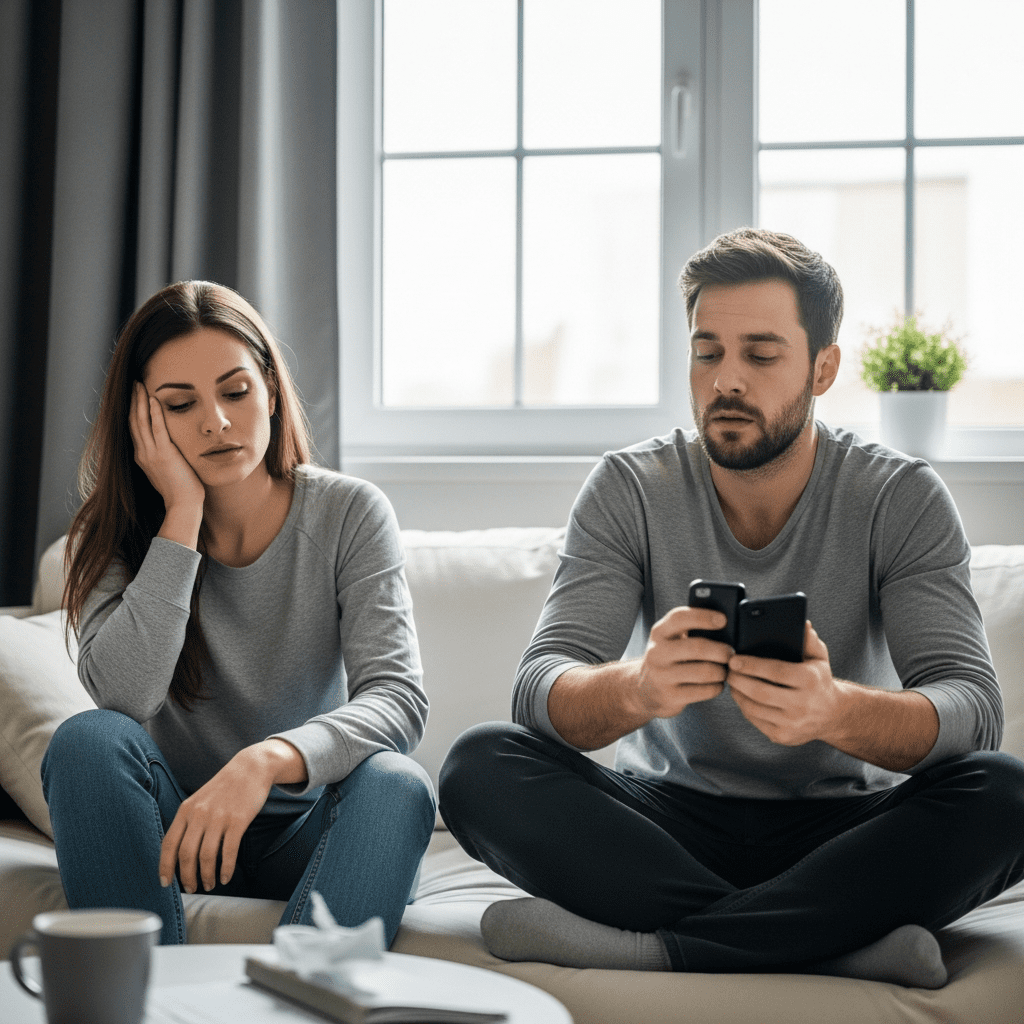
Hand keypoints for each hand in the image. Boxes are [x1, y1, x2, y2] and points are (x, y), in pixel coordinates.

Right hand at [128, 381, 204, 511]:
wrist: (183, 505)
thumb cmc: (180, 488)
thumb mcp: (165, 468)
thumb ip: (162, 455)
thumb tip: (166, 445)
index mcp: (142, 456)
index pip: (133, 427)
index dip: (132, 409)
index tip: (134, 394)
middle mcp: (142, 453)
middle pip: (133, 420)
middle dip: (132, 400)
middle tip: (133, 382)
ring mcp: (151, 454)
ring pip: (140, 421)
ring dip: (140, 401)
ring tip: (139, 385)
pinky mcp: (164, 455)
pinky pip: (157, 429)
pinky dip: (154, 413)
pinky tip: (154, 399)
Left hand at [159, 748, 273, 892]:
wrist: (251, 768)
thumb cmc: (225, 788)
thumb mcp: (199, 800)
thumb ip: (188, 822)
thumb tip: (178, 853)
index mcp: (186, 810)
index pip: (168, 844)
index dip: (165, 867)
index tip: (165, 883)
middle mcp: (199, 814)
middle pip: (186, 854)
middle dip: (187, 877)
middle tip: (192, 888)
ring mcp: (219, 817)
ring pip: (206, 856)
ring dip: (207, 876)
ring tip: (210, 884)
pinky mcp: (238, 821)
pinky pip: (228, 851)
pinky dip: (226, 868)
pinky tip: (226, 876)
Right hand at [633, 606, 733, 717]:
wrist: (643, 690)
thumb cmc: (667, 659)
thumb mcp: (670, 639)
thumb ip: (689, 629)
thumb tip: (723, 624)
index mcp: (659, 632)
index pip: (680, 618)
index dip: (703, 617)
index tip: (723, 620)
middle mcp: (657, 652)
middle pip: (697, 647)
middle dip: (721, 650)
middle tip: (731, 653)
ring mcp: (662, 676)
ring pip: (704, 672)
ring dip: (721, 671)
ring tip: (724, 670)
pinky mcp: (670, 696)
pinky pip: (704, 691)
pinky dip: (717, 687)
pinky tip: (716, 684)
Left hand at [726, 621, 840, 745]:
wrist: (832, 715)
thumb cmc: (819, 680)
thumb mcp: (819, 657)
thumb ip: (808, 639)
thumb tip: (801, 623)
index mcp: (810, 681)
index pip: (776, 671)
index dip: (751, 665)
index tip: (734, 659)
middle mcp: (802, 705)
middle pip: (760, 692)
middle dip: (738, 680)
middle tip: (727, 670)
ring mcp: (792, 724)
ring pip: (754, 708)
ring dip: (737, 693)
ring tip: (731, 681)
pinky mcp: (782, 736)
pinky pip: (755, 720)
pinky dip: (744, 706)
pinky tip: (740, 695)